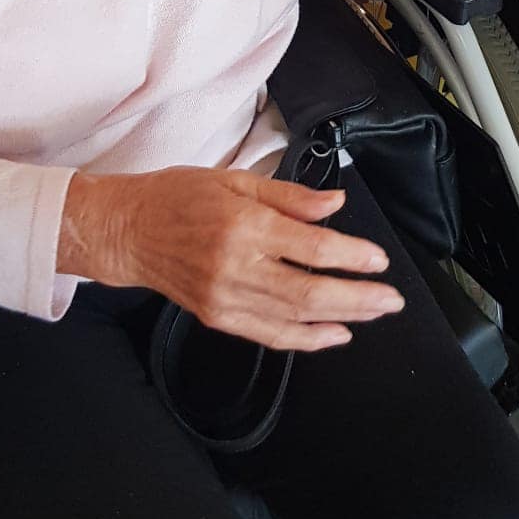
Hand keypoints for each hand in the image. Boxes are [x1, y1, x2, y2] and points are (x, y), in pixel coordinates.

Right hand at [56, 167, 402, 350]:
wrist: (127, 230)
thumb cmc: (178, 197)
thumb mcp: (236, 180)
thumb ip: (290, 196)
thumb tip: (335, 204)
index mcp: (244, 226)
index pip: (313, 249)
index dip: (353, 257)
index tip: (378, 260)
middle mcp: (235, 267)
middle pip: (311, 293)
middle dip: (359, 298)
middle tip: (390, 299)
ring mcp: (225, 298)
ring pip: (294, 319)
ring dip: (341, 320)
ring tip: (372, 314)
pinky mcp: (217, 317)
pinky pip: (269, 335)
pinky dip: (305, 339)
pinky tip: (332, 335)